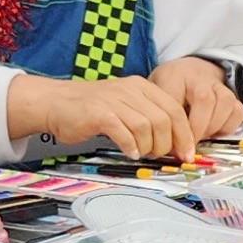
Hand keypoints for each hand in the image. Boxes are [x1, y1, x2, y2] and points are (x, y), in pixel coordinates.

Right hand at [8, 70, 192, 161]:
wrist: (55, 103)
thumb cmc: (92, 110)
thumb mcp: (126, 106)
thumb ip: (150, 119)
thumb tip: (176, 144)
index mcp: (141, 87)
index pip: (175, 110)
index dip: (185, 135)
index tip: (187, 154)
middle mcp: (130, 90)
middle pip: (164, 120)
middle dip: (167, 144)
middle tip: (159, 155)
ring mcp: (114, 100)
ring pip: (147, 127)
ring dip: (149, 147)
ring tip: (142, 153)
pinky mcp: (99, 114)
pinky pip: (124, 133)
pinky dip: (131, 146)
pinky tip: (130, 152)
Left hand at [148, 54, 242, 142]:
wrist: (190, 70)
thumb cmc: (170, 86)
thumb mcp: (156, 94)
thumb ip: (160, 114)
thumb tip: (166, 146)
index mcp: (174, 76)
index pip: (175, 98)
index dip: (177, 124)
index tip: (174, 144)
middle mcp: (199, 77)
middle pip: (204, 100)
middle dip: (198, 128)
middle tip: (190, 144)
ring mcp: (219, 85)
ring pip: (225, 103)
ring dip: (214, 126)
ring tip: (203, 136)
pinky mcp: (233, 95)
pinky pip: (237, 111)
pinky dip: (228, 126)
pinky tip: (215, 131)